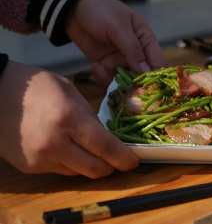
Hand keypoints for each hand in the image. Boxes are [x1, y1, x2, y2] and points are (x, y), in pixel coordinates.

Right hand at [0, 61, 138, 177]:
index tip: (134, 161)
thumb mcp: (68, 90)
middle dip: (111, 166)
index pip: (106, 147)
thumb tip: (106, 137)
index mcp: (67, 118)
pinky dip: (70, 162)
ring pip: (80, 173)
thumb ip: (90, 115)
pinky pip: (61, 171)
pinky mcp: (29, 167)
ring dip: (90, 163)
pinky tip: (63, 145)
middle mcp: (54, 144)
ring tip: (85, 145)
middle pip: (96, 170)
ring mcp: (40, 159)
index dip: (125, 158)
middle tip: (115, 156)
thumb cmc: (32, 86)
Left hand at [65, 0, 165, 87]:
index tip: (146, 88)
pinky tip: (96, 66)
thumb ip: (133, 50)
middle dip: (133, 84)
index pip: (157, 64)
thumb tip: (145, 71)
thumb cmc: (100, 10)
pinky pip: (110, 80)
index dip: (154, 78)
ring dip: (116, 82)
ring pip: (125, 82)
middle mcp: (136, 53)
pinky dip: (103, 79)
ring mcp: (121, 61)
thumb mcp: (119, 28)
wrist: (74, 9)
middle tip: (123, 87)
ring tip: (102, 69)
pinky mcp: (107, 65)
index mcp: (145, 40)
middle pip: (142, 77)